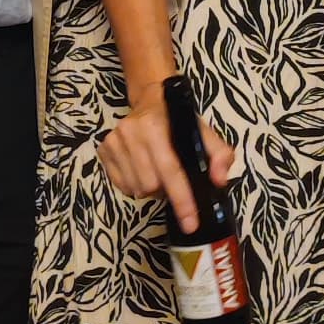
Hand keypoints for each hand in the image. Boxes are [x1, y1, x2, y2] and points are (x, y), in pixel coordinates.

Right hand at [99, 101, 239, 232]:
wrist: (150, 99)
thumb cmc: (178, 120)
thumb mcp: (204, 132)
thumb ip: (219, 154)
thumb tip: (219, 180)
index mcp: (155, 127)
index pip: (170, 172)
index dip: (182, 200)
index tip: (191, 223)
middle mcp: (130, 133)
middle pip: (150, 186)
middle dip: (165, 192)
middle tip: (173, 183)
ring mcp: (113, 142)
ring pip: (134, 188)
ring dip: (150, 190)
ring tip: (158, 174)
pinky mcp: (103, 150)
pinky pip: (120, 185)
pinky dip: (135, 186)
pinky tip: (143, 172)